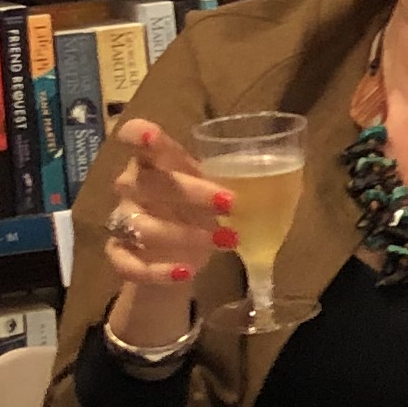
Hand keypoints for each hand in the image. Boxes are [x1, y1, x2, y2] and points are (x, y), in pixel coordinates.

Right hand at [99, 116, 239, 351]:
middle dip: (190, 192)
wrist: (175, 258)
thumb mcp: (212, 189)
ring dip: (184, 234)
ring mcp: (122, 220)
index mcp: (154, 160)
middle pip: (147, 182)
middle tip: (232, 203)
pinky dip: (157, 270)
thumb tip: (288, 173)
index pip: (133, 135)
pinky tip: (186, 272)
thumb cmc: (197, 210)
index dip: (139, 134)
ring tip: (228, 241)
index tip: (156, 137)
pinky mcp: (118, 255)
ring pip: (140, 225)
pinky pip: (127, 263)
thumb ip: (231, 179)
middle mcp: (132, 186)